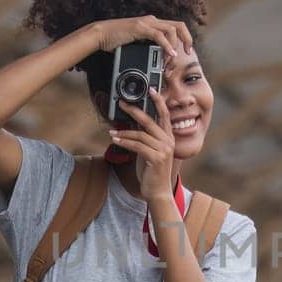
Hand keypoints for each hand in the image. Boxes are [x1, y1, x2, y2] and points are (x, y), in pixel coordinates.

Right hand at [88, 15, 192, 58]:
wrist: (101, 34)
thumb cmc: (117, 39)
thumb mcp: (137, 43)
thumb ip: (148, 47)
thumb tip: (159, 58)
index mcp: (153, 23)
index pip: (176, 26)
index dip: (185, 37)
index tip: (186, 51)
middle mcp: (152, 21)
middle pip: (179, 25)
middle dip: (187, 39)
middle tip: (188, 52)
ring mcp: (147, 23)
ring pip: (171, 30)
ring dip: (175, 45)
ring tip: (172, 57)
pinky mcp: (140, 28)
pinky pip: (159, 35)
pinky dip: (166, 45)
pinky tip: (169, 54)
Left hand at [108, 86, 175, 200]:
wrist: (158, 192)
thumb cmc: (152, 172)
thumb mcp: (149, 151)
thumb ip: (145, 138)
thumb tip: (131, 124)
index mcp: (169, 138)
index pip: (165, 115)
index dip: (159, 101)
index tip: (151, 90)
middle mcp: (168, 142)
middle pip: (150, 121)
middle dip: (134, 110)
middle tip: (122, 103)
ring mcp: (164, 150)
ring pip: (140, 134)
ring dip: (124, 132)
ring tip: (112, 132)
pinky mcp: (156, 158)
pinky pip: (137, 145)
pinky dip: (124, 141)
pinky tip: (115, 139)